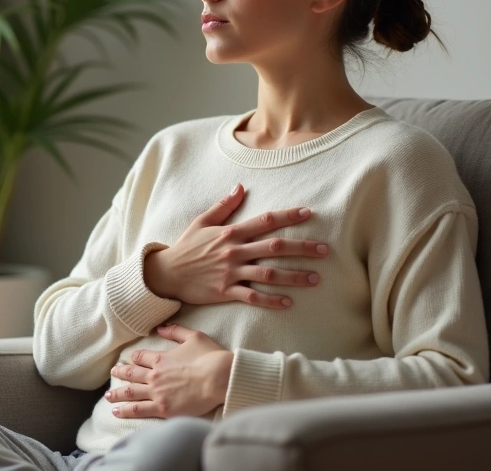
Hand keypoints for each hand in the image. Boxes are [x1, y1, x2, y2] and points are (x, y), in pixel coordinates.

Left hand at [106, 322, 233, 418]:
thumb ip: (175, 331)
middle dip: (120, 374)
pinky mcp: (163, 409)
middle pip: (131, 374)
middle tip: (112, 374)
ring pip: (130, 393)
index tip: (128, 360)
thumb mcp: (194, 337)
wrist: (219, 378)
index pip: (140, 357)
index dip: (133, 358)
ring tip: (108, 396)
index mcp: (160, 358)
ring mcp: (157, 393)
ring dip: (117, 394)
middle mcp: (154, 375)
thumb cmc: (210, 357)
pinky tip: (116, 412)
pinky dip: (125, 411)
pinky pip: (139, 410)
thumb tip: (160, 328)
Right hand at [144, 183, 328, 309]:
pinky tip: (288, 302)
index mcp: (230, 232)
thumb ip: (223, 206)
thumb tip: (240, 187)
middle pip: (274, 247)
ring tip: (315, 279)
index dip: (288, 216)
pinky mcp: (225, 292)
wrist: (166, 274)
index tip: (309, 212)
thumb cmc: (185, 247)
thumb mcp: (201, 222)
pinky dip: (271, 300)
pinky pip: (252, 297)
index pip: (265, 221)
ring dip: (294, 276)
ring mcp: (231, 272)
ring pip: (268, 274)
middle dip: (302, 248)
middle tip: (324, 250)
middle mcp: (234, 251)